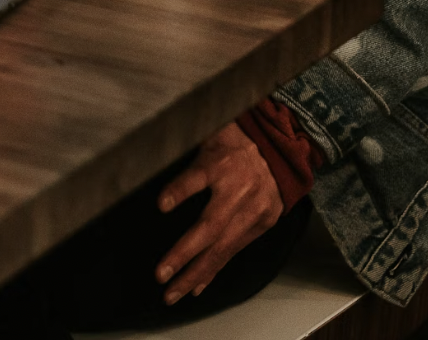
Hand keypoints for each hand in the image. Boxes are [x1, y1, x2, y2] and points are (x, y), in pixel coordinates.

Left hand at [156, 122, 282, 303]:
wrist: (281, 148)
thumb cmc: (234, 139)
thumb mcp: (207, 133)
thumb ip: (183, 153)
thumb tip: (146, 165)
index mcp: (222, 163)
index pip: (197, 177)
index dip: (179, 191)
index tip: (161, 206)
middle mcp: (239, 191)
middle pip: (210, 227)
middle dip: (184, 255)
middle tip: (161, 276)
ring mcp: (253, 211)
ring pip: (222, 248)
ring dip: (196, 273)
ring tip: (174, 292)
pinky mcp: (262, 224)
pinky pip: (234, 251)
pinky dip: (214, 269)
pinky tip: (197, 287)